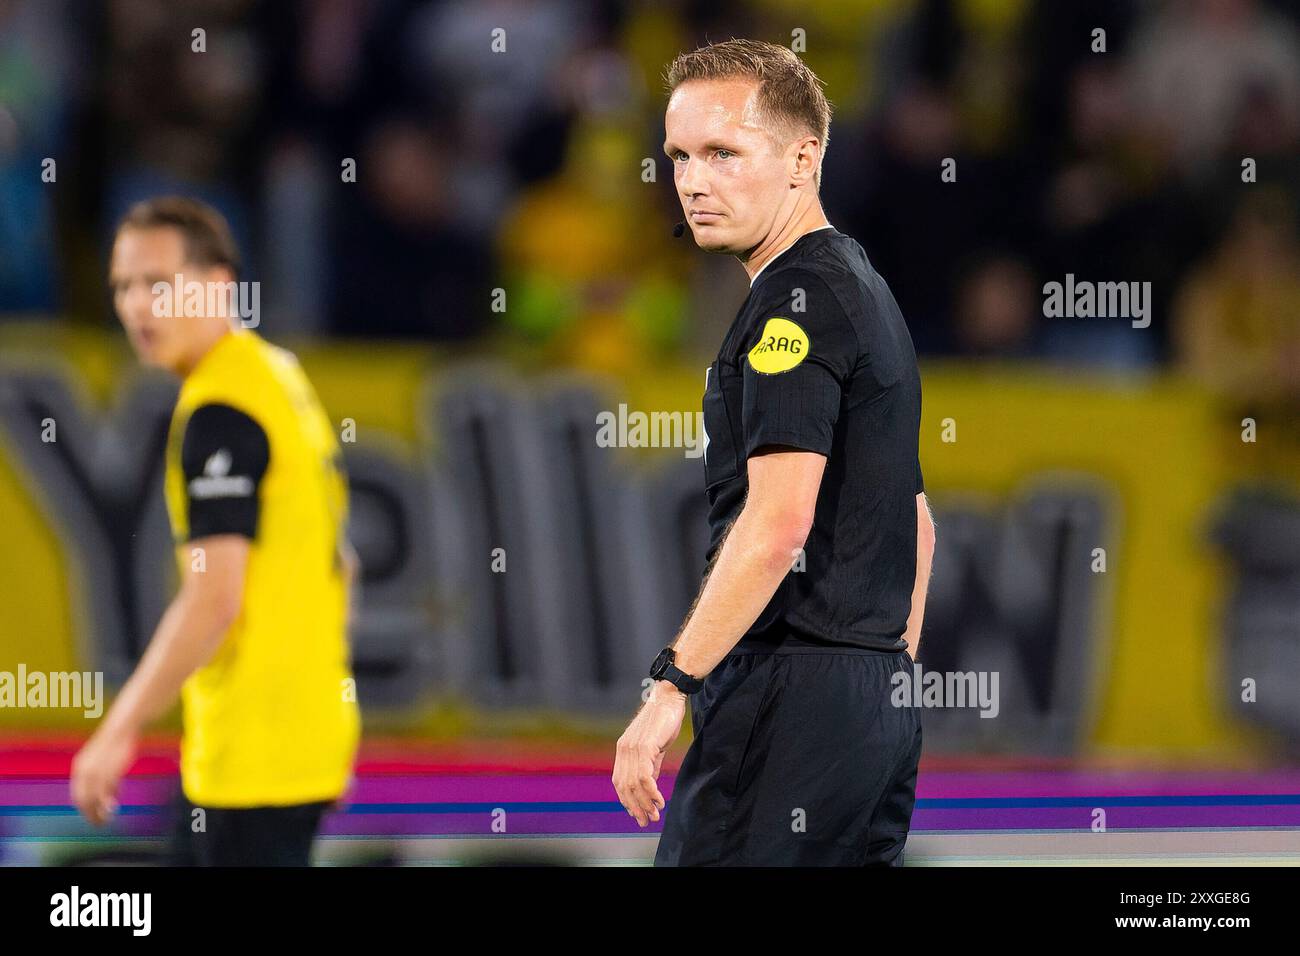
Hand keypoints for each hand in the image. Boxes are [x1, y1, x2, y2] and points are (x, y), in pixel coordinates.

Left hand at [70, 729, 136, 825]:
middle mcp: (84, 772)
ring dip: (98, 813)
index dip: (84, 807)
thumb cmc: (116, 743)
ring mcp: (97, 772)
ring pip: (94, 799)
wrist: (122, 727)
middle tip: (98, 823)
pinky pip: (106, 792)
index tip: (92, 815)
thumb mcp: (105, 762)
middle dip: (90, 814)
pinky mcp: (109, 771)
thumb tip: (109, 797)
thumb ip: (104, 779)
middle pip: (83, 800)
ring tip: (105, 821)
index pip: (78, 795)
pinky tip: (113, 807)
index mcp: (80, 768)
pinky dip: (108, 803)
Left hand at [613, 683, 686, 826]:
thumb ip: (650, 766)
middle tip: (646, 820)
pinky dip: (651, 791)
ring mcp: (633, 748)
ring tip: (654, 814)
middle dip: (635, 807)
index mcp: (623, 750)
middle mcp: (624, 750)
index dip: (627, 800)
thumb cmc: (663, 721)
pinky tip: (659, 800)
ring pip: (634, 784)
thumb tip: (649, 785)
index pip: (619, 782)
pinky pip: (644, 776)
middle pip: (625, 787)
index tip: (637, 814)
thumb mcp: (653, 747)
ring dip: (644, 803)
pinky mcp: (645, 746)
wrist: (668, 698)